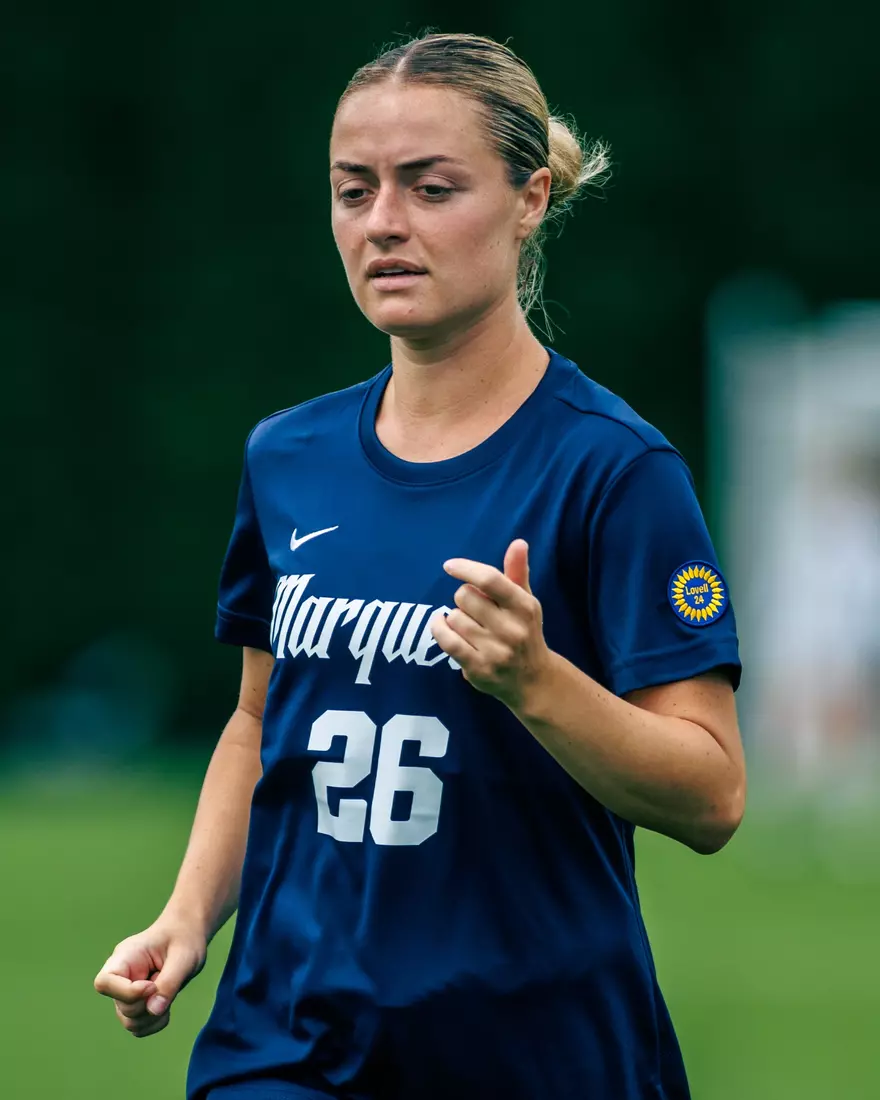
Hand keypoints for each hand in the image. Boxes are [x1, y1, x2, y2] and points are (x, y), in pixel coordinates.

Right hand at [93, 918, 206, 1037]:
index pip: (105, 982)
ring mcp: (127, 993)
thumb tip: (154, 1011)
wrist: (187, 936)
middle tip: (169, 987)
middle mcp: (121, 977)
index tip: (152, 986)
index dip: (126, 992)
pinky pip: (139, 1027)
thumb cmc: (184, 940)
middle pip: (122, 1007)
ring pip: (129, 1021)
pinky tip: (167, 1005)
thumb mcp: (184, 957)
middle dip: (149, 1004)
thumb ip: (169, 983)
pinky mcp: (137, 1004)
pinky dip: (155, 1023)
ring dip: (153, 1017)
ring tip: (169, 995)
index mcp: (125, 957)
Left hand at [430, 538, 550, 709]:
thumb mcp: (526, 602)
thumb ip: (517, 572)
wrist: (533, 680)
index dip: (467, 569)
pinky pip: (446, 641)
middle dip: (464, 598)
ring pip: (454, 618)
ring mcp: (495, 651)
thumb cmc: (525, 632)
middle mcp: (512, 629)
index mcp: (525, 607)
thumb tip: (518, 542)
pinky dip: (439, 629)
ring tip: (469, 625)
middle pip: (465, 597)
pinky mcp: (478, 669)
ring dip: (455, 617)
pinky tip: (441, 625)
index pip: (491, 580)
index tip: (449, 566)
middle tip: (474, 609)